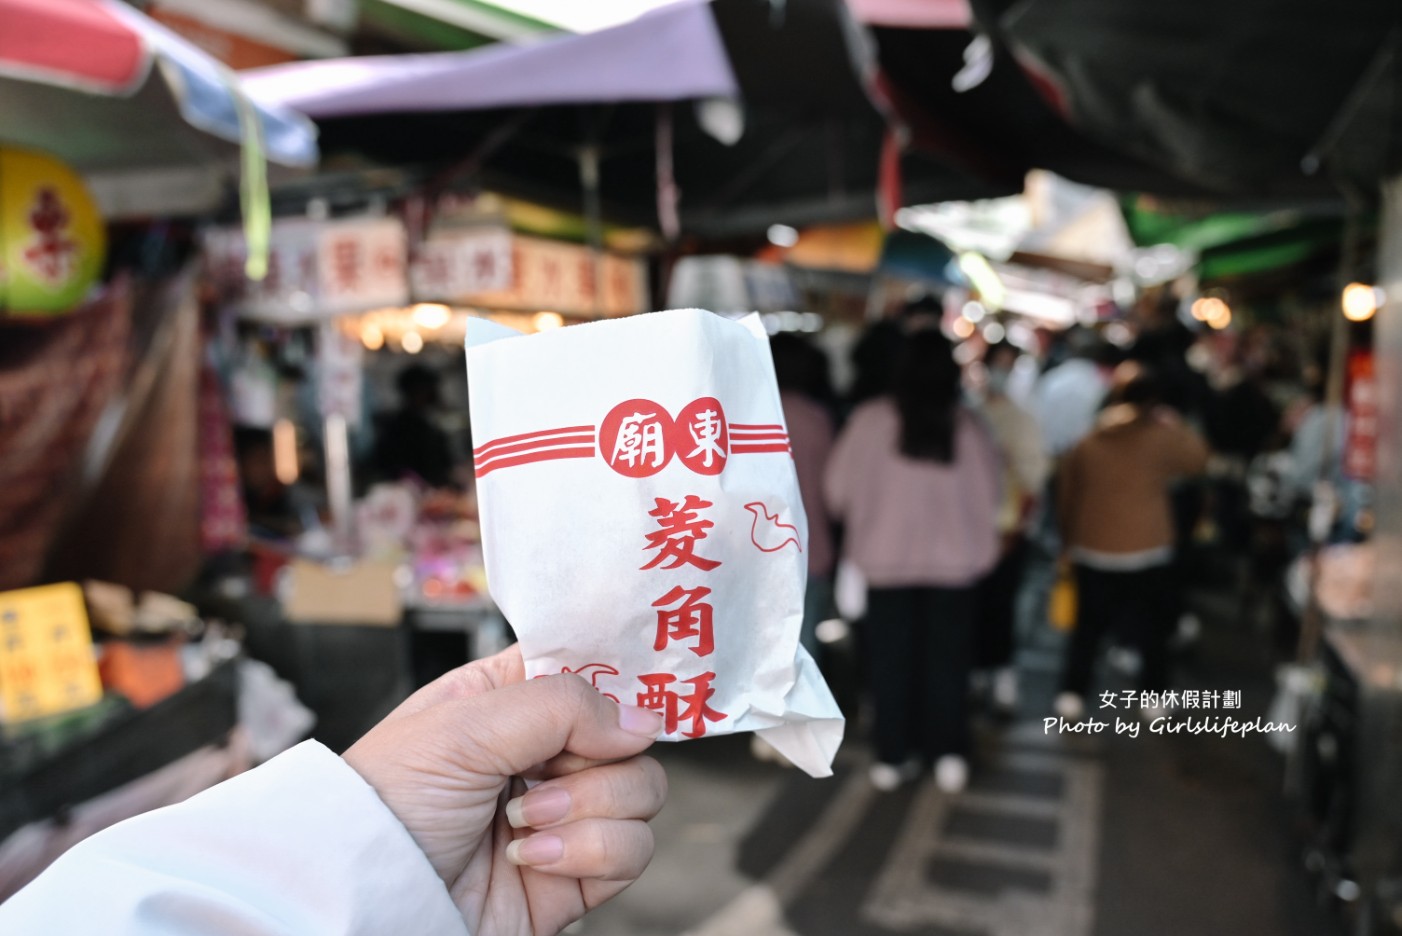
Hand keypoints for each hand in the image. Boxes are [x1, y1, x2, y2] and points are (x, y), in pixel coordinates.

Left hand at [343, 645, 666, 935]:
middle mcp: (544, 753)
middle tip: (546, 772)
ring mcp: (565, 814)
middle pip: (631, 733)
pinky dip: (590, 853)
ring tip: (525, 822)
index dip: (619, 679)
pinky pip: (632, 851)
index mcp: (511, 699)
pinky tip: (533, 858)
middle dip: (598, 756)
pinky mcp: (576, 873)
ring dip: (590, 807)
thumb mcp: (463, 727)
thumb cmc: (387, 803)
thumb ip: (560, 706)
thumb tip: (641, 720)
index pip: (590, 670)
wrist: (371, 899)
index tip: (631, 694)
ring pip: (642, 791)